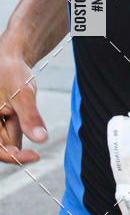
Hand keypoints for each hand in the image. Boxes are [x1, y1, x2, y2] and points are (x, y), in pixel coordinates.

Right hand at [0, 32, 46, 163]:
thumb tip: (41, 139)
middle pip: (6, 145)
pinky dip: (22, 123)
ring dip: (21, 127)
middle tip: (27, 113)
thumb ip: (29, 117)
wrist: (11, 58)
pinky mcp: (2, 120)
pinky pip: (14, 130)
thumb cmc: (12, 72)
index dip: (15, 157)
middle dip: (19, 132)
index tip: (36, 156)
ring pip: (11, 138)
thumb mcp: (23, 94)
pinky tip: (21, 105)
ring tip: (19, 101)